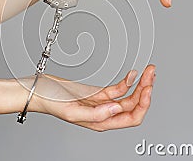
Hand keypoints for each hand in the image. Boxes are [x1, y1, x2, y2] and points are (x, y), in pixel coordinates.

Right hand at [23, 64, 155, 130]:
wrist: (40, 90)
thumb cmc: (51, 102)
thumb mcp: (72, 111)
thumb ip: (96, 113)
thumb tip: (116, 109)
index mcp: (101, 122)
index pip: (131, 118)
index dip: (143, 105)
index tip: (147, 88)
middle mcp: (105, 114)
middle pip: (133, 106)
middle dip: (145, 90)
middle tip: (151, 73)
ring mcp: (102, 103)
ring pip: (128, 96)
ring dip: (140, 84)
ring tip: (148, 71)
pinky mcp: (98, 93)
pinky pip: (118, 88)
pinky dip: (127, 81)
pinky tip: (133, 73)